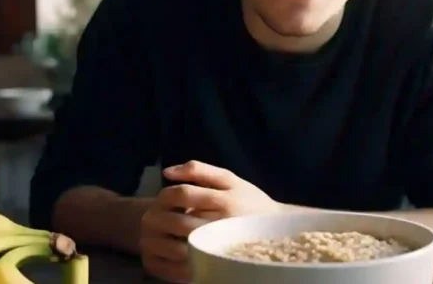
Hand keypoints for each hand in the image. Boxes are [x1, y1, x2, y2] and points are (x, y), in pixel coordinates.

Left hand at [139, 160, 281, 282]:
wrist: (278, 232)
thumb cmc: (250, 201)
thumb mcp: (230, 178)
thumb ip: (199, 170)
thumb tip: (167, 172)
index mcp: (225, 200)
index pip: (184, 194)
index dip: (167, 195)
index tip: (163, 198)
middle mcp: (223, 224)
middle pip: (179, 220)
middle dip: (162, 217)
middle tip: (155, 217)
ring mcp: (220, 246)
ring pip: (181, 243)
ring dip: (164, 238)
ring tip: (163, 233)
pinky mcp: (218, 264)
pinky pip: (187, 263)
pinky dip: (173, 258)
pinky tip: (171, 250)